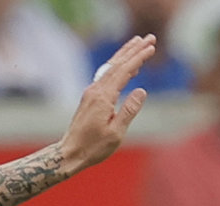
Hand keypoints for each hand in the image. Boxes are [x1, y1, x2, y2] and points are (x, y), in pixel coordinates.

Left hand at [58, 35, 158, 174]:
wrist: (69, 154)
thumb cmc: (93, 147)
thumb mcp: (116, 133)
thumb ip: (129, 111)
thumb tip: (141, 91)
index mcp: (103, 98)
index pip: (124, 71)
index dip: (138, 58)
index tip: (151, 47)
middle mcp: (95, 91)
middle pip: (117, 64)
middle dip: (134, 50)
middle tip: (149, 37)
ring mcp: (91, 93)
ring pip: (110, 68)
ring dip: (125, 54)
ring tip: (137, 43)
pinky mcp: (89, 97)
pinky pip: (106, 76)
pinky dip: (117, 67)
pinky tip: (125, 66)